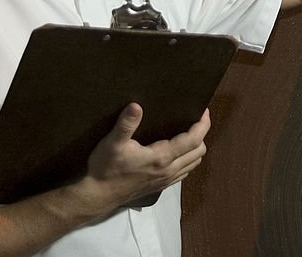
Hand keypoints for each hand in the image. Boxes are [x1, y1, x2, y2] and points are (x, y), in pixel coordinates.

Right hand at [84, 103, 209, 207]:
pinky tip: (178, 152)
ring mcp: (165, 180)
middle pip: (198, 151)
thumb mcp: (112, 143)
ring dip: (196, 148)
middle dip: (202, 134)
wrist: (98, 195)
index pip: (193, 140)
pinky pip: (184, 172)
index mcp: (161, 158)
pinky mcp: (160, 186)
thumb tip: (136, 106)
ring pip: (193, 163)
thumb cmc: (105, 168)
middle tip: (196, 119)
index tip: (204, 111)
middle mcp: (168, 170)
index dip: (203, 124)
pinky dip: (188, 160)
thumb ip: (126, 124)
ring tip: (189, 133)